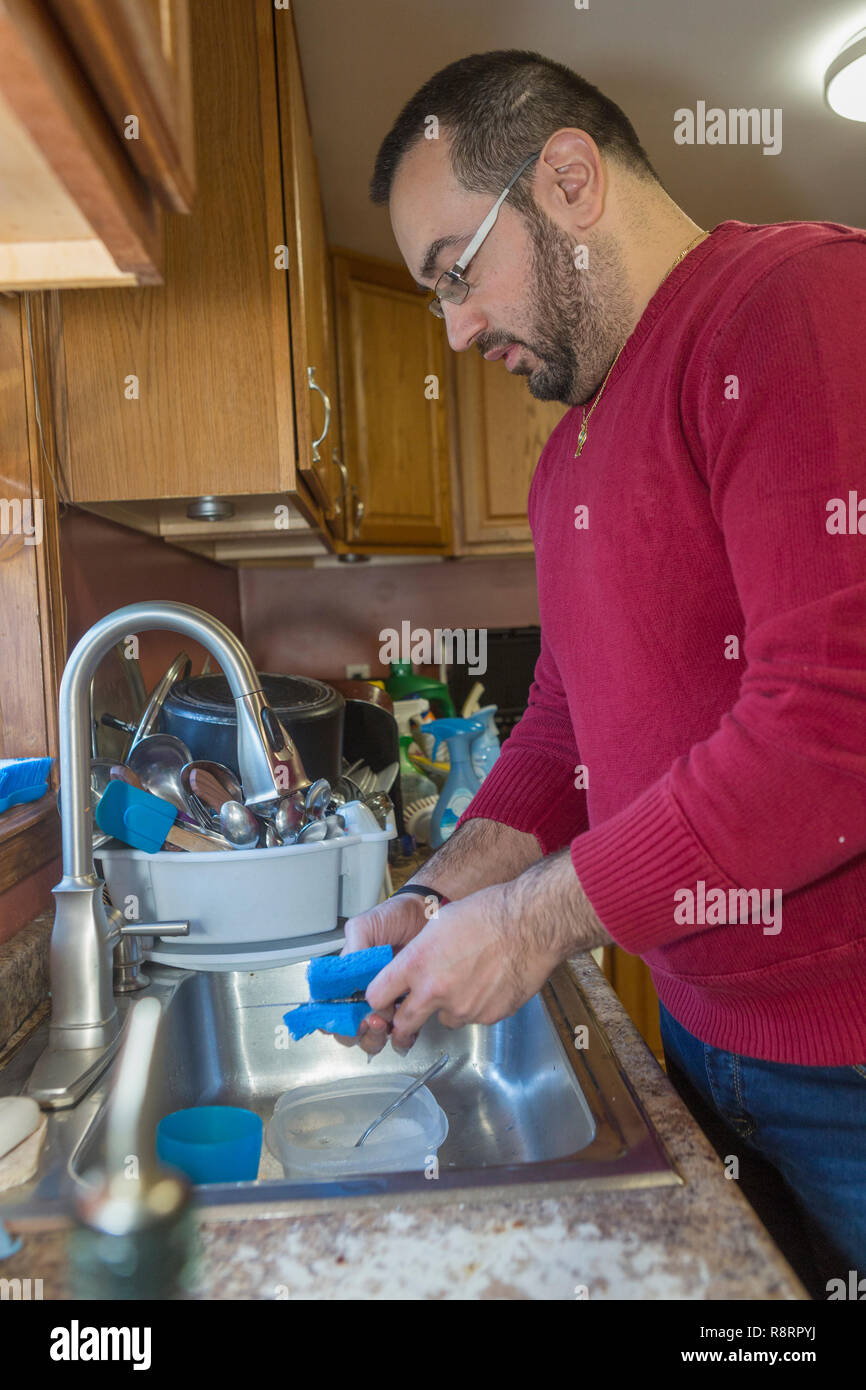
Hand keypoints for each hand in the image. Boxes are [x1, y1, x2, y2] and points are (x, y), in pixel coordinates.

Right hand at [331, 890, 432, 1055]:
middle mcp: (363, 995)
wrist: (428, 913)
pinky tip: (405, 1027)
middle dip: (355, 1032)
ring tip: (384, 1023)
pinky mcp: (409, 1007)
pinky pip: (402, 1034)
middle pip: (349, 1030)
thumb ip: (353, 949)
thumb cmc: (395, 917)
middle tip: (367, 1020)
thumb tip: (345, 974)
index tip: (341, 1017)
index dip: (331, 1019)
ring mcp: (386, 1003)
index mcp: (346, 979)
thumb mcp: (365, 926)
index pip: (329, 1008)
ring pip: (372, 1037)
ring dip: (375, 1038)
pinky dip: (402, 1037)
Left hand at [365, 881, 562, 1051]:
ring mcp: (462, 1007)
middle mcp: (435, 990)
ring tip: (468, 978)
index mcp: (416, 963)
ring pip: (443, 1019)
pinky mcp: (487, 1017)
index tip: (382, 999)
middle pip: (403, 1025)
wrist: (529, 924)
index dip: (378, 999)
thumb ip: (417, 955)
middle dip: (403, 1023)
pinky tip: (489, 982)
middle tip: (407, 1018)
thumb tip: (407, 972)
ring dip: (448, 1007)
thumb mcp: (437, 924)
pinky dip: (477, 1005)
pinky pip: (473, 1017)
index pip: (376, 996)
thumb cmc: (487, 914)